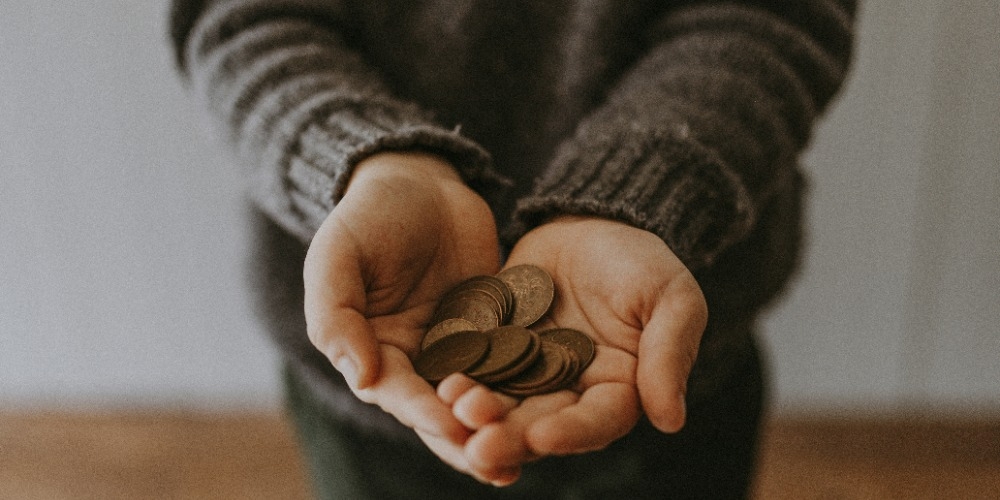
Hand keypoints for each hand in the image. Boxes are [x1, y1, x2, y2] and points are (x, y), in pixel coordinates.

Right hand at [302, 152, 506, 478]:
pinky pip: (512, 362)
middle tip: (499, 463)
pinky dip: (528, 387)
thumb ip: (337, 315)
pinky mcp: (496, 330)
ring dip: (501, 426)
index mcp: (373, 351)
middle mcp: (416, 361)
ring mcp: (459, 348)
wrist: (420, 181)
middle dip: (468, 439)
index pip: (397, 393)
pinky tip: (557, 406)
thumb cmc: (368, 215)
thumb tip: (362, 377)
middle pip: (441, 410)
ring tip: (530, 454)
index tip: (452, 425)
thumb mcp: (337, 255)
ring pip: (481, 397)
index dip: (423, 412)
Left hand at [444, 216, 706, 481]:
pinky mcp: (492, 347)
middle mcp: (569, 392)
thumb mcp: (671, 297)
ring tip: (454, 410)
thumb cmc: (641, 261)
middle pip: (540, 424)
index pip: (596, 421)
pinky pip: (473, 366)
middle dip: (510, 436)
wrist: (589, 222)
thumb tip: (671, 420)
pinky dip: (458, 376)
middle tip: (480, 446)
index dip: (571, 433)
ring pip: (501, 403)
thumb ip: (669, 353)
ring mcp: (526, 372)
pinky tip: (438, 382)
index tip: (542, 437)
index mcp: (617, 390)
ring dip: (477, 414)